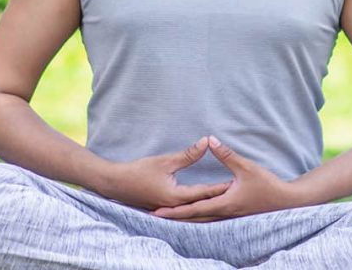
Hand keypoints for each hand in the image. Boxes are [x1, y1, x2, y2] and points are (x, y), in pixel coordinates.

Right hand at [95, 137, 230, 210]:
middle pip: (201, 202)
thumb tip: (206, 142)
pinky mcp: (164, 208)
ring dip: (207, 201)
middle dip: (218, 196)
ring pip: (193, 207)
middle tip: (236, 190)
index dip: (221, 187)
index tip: (236, 182)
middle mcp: (174, 207)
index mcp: (176, 197)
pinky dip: (195, 203)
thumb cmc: (138, 172)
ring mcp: (168, 209)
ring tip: (224, 195)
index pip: (204, 192)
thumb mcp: (165, 161)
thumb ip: (188, 154)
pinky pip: (184, 207)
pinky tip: (203, 200)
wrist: (115, 184)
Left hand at [151, 136, 301, 221]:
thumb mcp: (245, 167)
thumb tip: (209, 140)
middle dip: (174, 217)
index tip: (157, 212)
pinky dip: (198, 217)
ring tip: (168, 216)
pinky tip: (194, 215)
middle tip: (154, 216)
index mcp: (223, 204)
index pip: (192, 209)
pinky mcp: (234, 214)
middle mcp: (223, 213)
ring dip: (185, 218)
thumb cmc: (267, 185)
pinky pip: (211, 219)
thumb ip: (226, 154)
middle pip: (193, 218)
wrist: (285, 202)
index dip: (174, 211)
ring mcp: (229, 216)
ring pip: (201, 220)